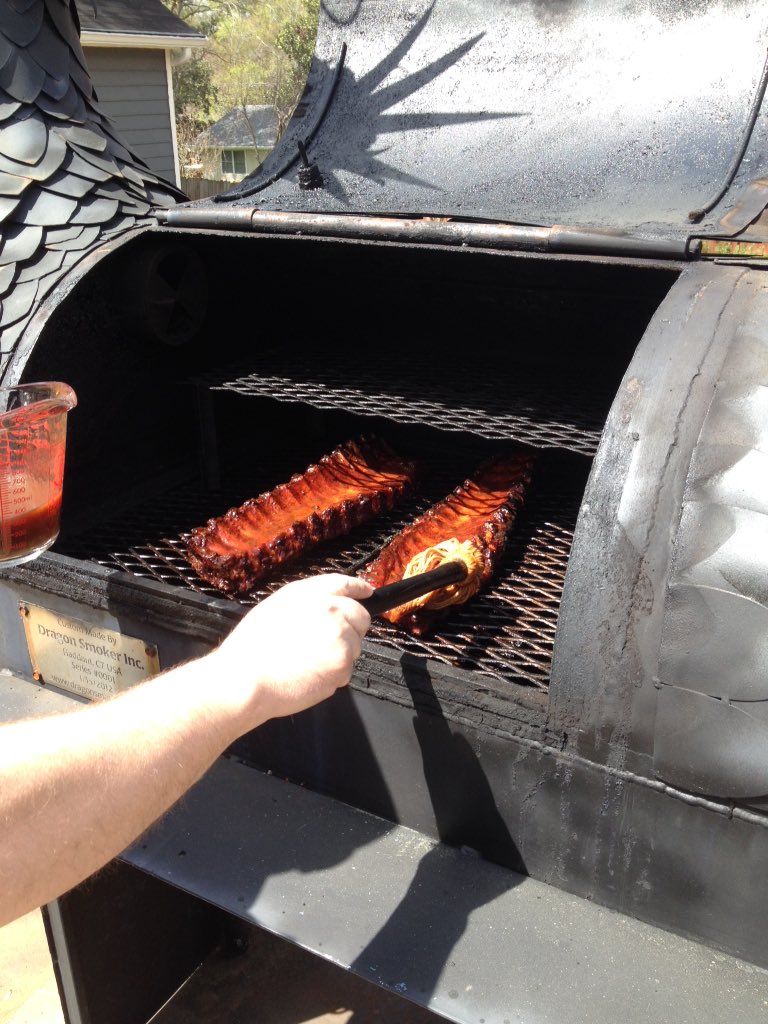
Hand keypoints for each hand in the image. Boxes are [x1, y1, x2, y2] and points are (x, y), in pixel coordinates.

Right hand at [210, 573, 373, 729]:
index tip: (368, 592)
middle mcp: (332, 610)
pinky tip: (308, 677)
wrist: (246, 678)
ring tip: (307, 663)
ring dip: (339, 656)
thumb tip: (329, 607)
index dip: (358, 589)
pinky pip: (345, 671)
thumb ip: (307, 602)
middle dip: (352, 630)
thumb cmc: (251, 647)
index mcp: (311, 593)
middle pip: (361, 617)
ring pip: (354, 647)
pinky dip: (332, 677)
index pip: (344, 584)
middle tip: (327, 645)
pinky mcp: (343, 664)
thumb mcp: (276, 607)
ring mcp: (341, 637)